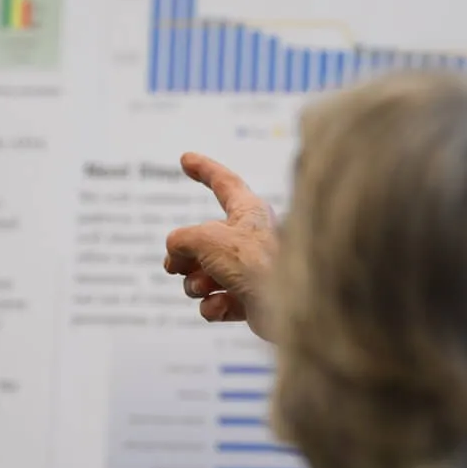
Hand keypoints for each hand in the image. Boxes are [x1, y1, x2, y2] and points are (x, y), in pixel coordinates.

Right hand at [164, 153, 277, 339]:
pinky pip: (218, 300)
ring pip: (205, 273)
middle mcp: (252, 238)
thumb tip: (177, 259)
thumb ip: (181, 240)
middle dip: (185, 256)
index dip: (203, 169)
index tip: (186, 159)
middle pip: (203, 241)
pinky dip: (214, 305)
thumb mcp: (205, 238)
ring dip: (196, 283)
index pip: (223, 182)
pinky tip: (221, 306)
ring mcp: (251, 271)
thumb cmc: (254, 263)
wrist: (292, 307)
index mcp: (250, 212)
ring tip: (205, 286)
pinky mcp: (252, 299)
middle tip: (175, 266)